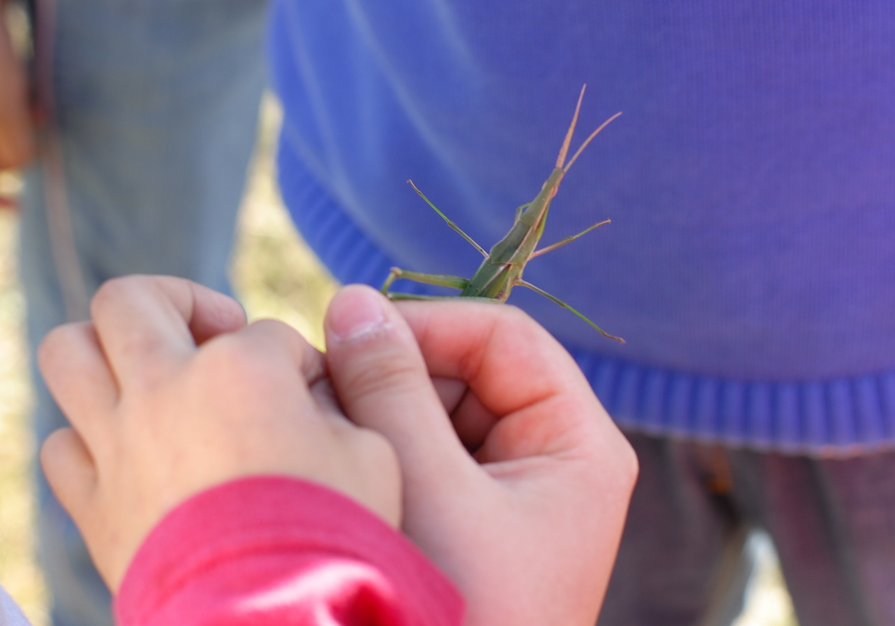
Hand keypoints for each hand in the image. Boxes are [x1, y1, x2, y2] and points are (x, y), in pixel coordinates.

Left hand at [38, 276, 400, 590]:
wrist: (272, 622)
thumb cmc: (332, 533)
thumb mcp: (375, 449)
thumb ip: (341, 398)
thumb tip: (311, 387)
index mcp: (242, 367)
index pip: (271, 332)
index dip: (301, 363)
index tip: (317, 403)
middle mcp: (164, 389)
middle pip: (130, 299)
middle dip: (177, 303)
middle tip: (215, 340)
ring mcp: (117, 444)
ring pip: (66, 351)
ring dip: (108, 352)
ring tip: (153, 377)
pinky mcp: (92, 505)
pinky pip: (61, 445)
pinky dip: (92, 439)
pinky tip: (132, 453)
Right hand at [324, 285, 637, 625]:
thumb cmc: (465, 614)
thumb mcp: (429, 489)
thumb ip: (391, 389)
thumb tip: (352, 300)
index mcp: (579, 445)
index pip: (505, 337)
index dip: (429, 325)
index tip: (350, 337)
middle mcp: (552, 459)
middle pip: (466, 370)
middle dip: (391, 374)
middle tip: (314, 391)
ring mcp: (509, 490)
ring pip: (434, 410)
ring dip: (373, 413)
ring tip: (319, 436)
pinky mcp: (471, 518)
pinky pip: (421, 455)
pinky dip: (376, 450)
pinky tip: (336, 469)